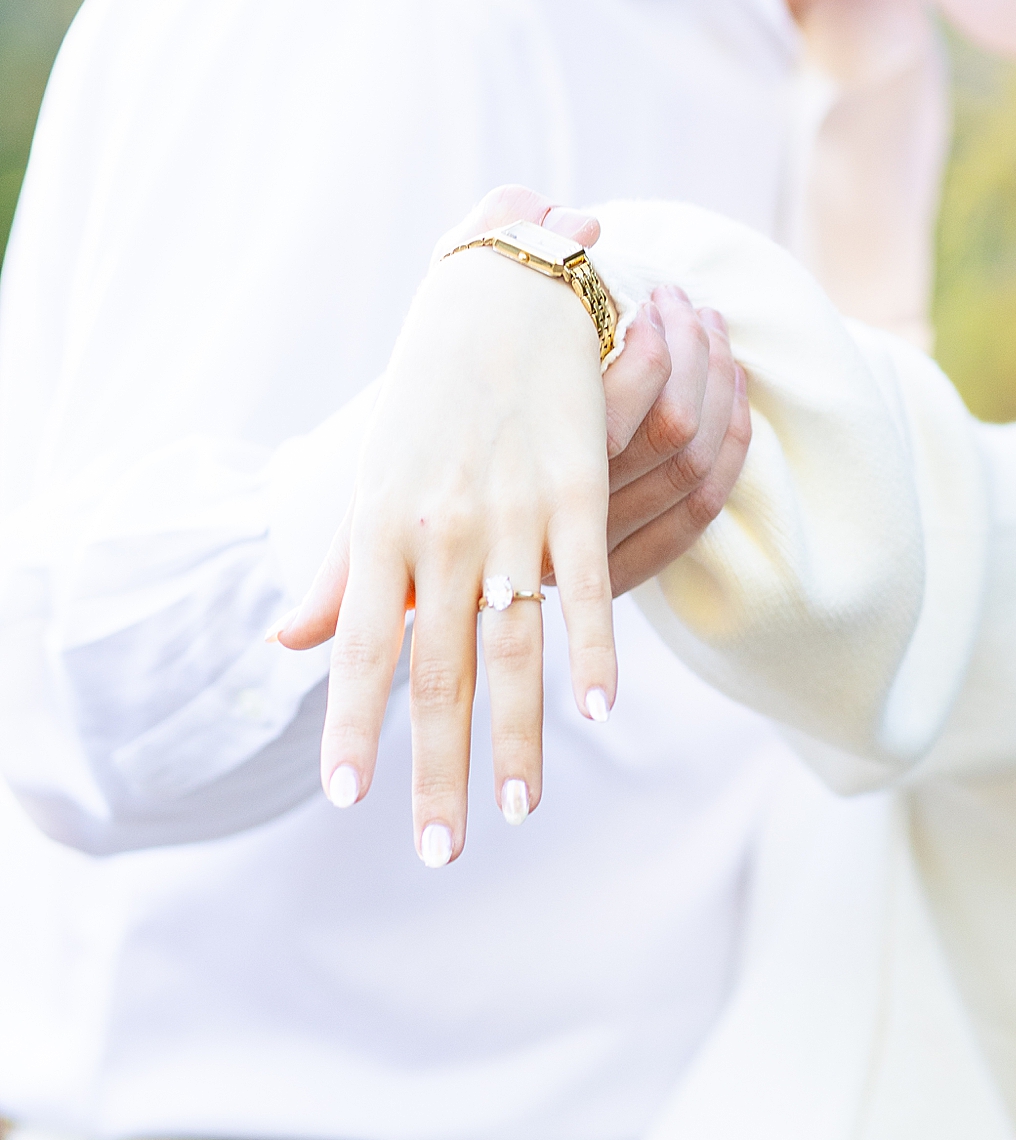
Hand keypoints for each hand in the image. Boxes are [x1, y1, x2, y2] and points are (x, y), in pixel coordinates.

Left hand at [276, 187, 749, 863]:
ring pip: (514, 643)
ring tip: (520, 810)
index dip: (356, 726)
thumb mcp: (371, 477)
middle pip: (437, 668)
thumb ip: (342, 571)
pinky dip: (594, 647)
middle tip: (440, 852)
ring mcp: (513, 508)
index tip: (349, 800)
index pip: (363, 649)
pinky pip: (587, 580)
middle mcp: (440, 525)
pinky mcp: (578, 483)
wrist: (498, 288)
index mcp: (381, 526)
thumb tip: (291, 648)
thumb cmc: (427, 393)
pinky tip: (599, 712)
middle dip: (438, 767)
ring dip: (521, 735)